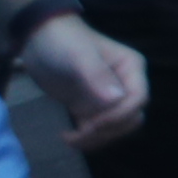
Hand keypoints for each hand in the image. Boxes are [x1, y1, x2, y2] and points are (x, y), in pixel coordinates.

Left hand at [23, 16, 150, 147]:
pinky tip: (67, 136)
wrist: (38, 39)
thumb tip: (117, 100)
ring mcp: (108, 97)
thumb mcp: (79, 56)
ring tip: (71, 137)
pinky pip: (98, 130)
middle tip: (82, 131)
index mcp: (131, 68)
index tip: (93, 123)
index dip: (119, 115)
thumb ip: (97, 76)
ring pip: (116, 127)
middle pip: (131, 118)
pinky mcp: (90, 107)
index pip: (139, 99)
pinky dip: (87, 139)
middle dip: (109, 130)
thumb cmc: (62, 42)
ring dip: (97, 138)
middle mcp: (125, 84)